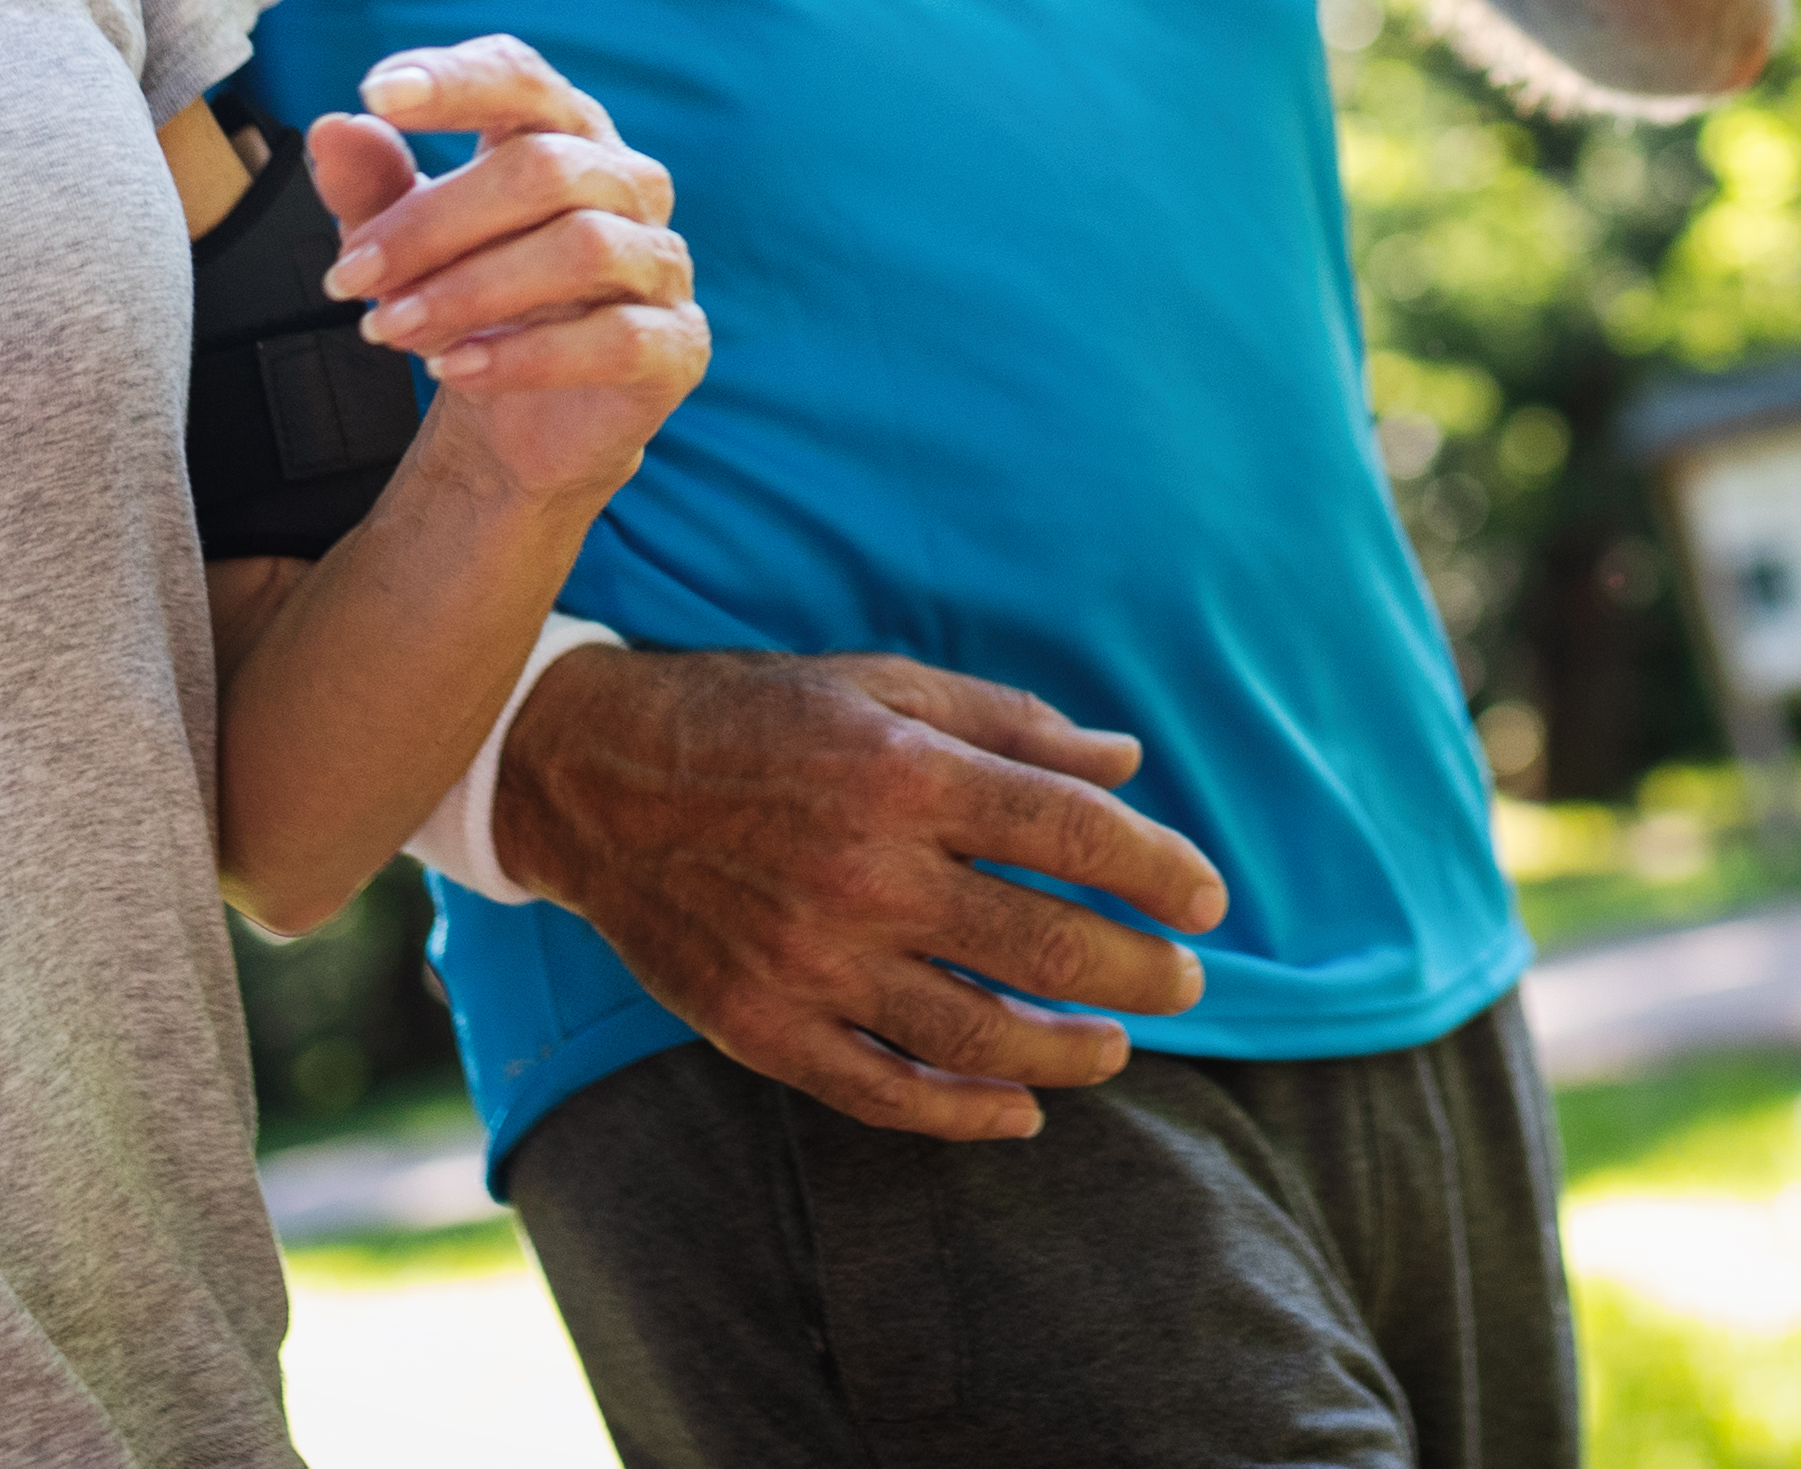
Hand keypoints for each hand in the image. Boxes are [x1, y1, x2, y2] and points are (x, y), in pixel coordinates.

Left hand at [309, 34, 703, 512]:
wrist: (530, 419)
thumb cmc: (475, 304)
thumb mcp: (408, 245)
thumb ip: (374, 188)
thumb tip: (333, 131)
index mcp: (565, 134)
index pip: (523, 80)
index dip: (458, 80)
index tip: (376, 93)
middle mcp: (629, 182)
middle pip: (545, 168)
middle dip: (433, 222)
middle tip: (348, 276)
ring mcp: (662, 262)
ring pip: (583, 248)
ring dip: (469, 290)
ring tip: (388, 329)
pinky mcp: (677, 344)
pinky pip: (613, 338)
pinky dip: (523, 356)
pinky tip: (455, 370)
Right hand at [492, 646, 1233, 1140]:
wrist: (594, 776)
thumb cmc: (756, 718)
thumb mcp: (884, 685)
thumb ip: (1012, 726)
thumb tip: (1127, 765)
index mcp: (903, 774)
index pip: (1071, 831)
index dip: (1158, 870)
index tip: (1206, 898)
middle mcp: (864, 874)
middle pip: (1043, 945)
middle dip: (1138, 970)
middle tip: (1183, 981)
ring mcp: (812, 962)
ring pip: (977, 1037)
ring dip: (1069, 1050)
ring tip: (1114, 1045)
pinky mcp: (765, 1027)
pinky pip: (885, 1093)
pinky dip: (966, 1114)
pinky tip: (1022, 1111)